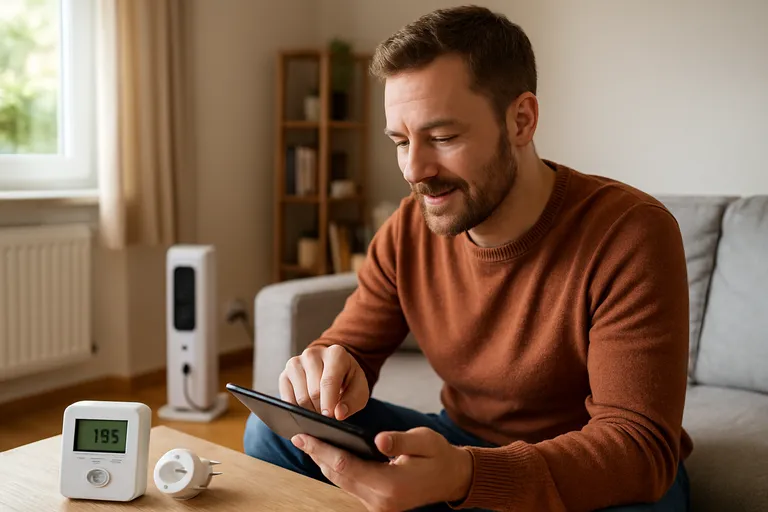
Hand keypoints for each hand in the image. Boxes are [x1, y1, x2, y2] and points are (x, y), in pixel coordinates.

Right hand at [279, 344, 368, 419]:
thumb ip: (352, 402)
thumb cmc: (348, 381)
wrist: (334, 370)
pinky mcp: (285, 374)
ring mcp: (296, 363)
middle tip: (328, 416)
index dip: (329, 402)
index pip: (329, 381)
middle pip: (314, 391)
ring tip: (320, 410)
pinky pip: (287, 399)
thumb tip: (338, 414)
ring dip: (310, 410)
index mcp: (335, 354)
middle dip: (321, 409)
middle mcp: (313, 354)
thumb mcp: (359, 390)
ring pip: (300, 397)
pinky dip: (297, 409)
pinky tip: (307, 408)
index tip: (330, 417)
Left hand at [292, 427, 473, 511]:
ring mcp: (378, 505)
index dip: (322, 449)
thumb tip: (378, 440)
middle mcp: (380, 500)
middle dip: (317, 455)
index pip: (345, 465)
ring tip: (308, 442)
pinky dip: (337, 469)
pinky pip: (350, 485)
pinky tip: (328, 454)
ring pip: (341, 482)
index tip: (304, 435)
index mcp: (390, 485)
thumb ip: (401, 440)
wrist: (453, 479)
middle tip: (298, 435)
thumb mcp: (425, 441)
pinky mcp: (378, 502)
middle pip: (338, 475)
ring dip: (324, 463)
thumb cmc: (439, 456)